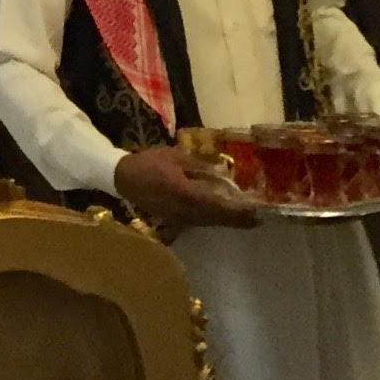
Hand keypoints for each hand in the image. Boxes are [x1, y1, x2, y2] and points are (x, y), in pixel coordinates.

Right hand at [112, 146, 258, 234]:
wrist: (122, 178)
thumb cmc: (148, 163)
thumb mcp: (175, 157)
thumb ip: (199, 165)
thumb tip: (222, 172)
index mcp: (187, 193)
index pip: (219, 205)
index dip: (238, 211)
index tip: (256, 212)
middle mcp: (186, 210)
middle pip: (217, 219)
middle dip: (237, 221)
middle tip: (257, 221)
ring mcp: (179, 217)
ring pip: (209, 222)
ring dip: (227, 222)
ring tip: (244, 220)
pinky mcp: (174, 219)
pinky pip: (199, 222)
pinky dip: (213, 220)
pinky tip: (219, 216)